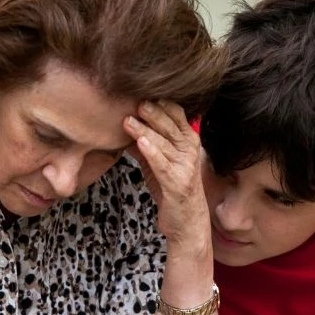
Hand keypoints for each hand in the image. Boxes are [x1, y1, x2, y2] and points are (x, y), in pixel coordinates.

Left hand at [124, 101, 210, 249]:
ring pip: (164, 142)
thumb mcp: (156, 162)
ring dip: (145, 130)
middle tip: (134, 100)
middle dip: (152, 112)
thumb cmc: (170, 189)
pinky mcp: (177, 183)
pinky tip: (139, 142)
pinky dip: (151, 152)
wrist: (186, 223)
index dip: (159, 102)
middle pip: (170, 124)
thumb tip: (124, 123)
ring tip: (128, 120)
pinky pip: (163, 164)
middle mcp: (189, 150)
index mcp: (187, 140)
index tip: (139, 91)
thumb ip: (144, 143)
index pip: (176, 113)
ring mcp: (185, 166)